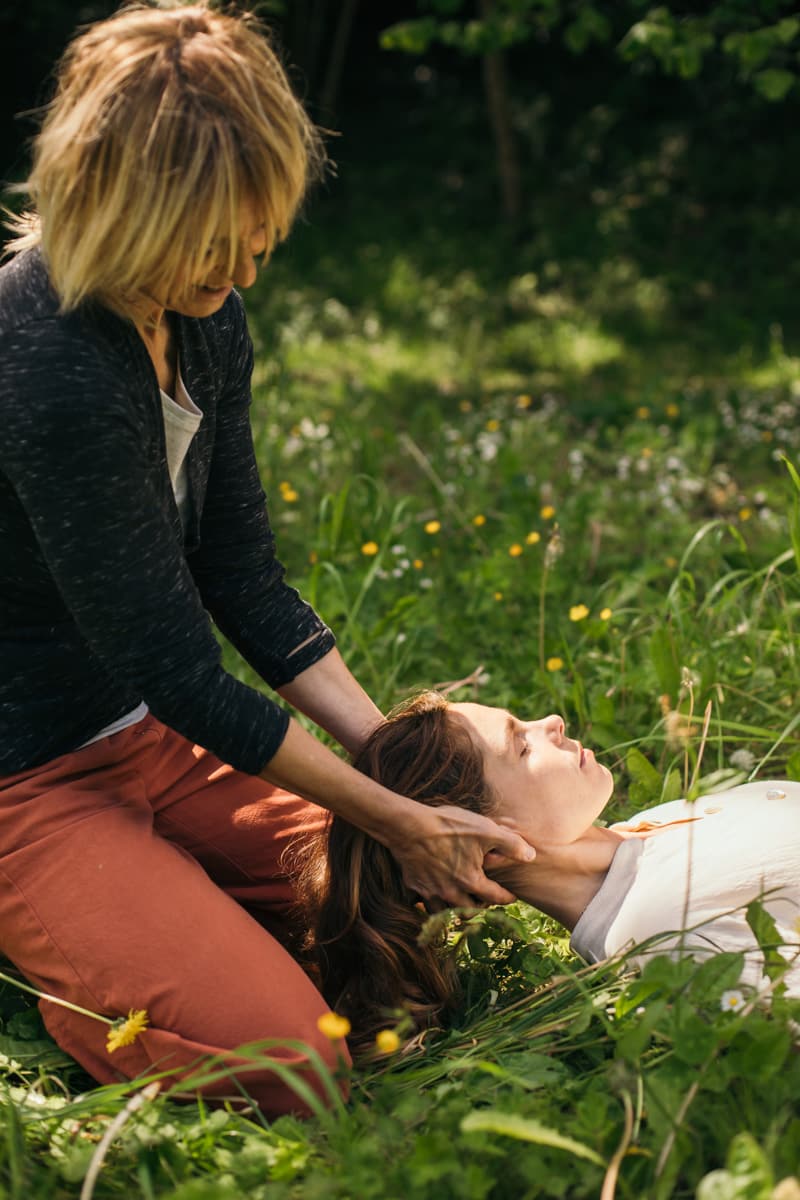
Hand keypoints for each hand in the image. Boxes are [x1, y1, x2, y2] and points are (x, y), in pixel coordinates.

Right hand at [385, 803, 535, 907]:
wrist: (409, 826)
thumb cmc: (448, 827)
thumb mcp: (486, 830)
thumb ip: (511, 844)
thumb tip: (531, 856)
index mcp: (472, 882)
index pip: (496, 897)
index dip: (507, 897)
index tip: (513, 897)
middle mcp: (452, 894)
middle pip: (472, 912)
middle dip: (483, 908)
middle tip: (488, 902)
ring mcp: (432, 893)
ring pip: (449, 914)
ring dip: (458, 911)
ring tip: (464, 904)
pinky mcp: (415, 887)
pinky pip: (427, 906)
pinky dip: (435, 906)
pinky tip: (437, 898)